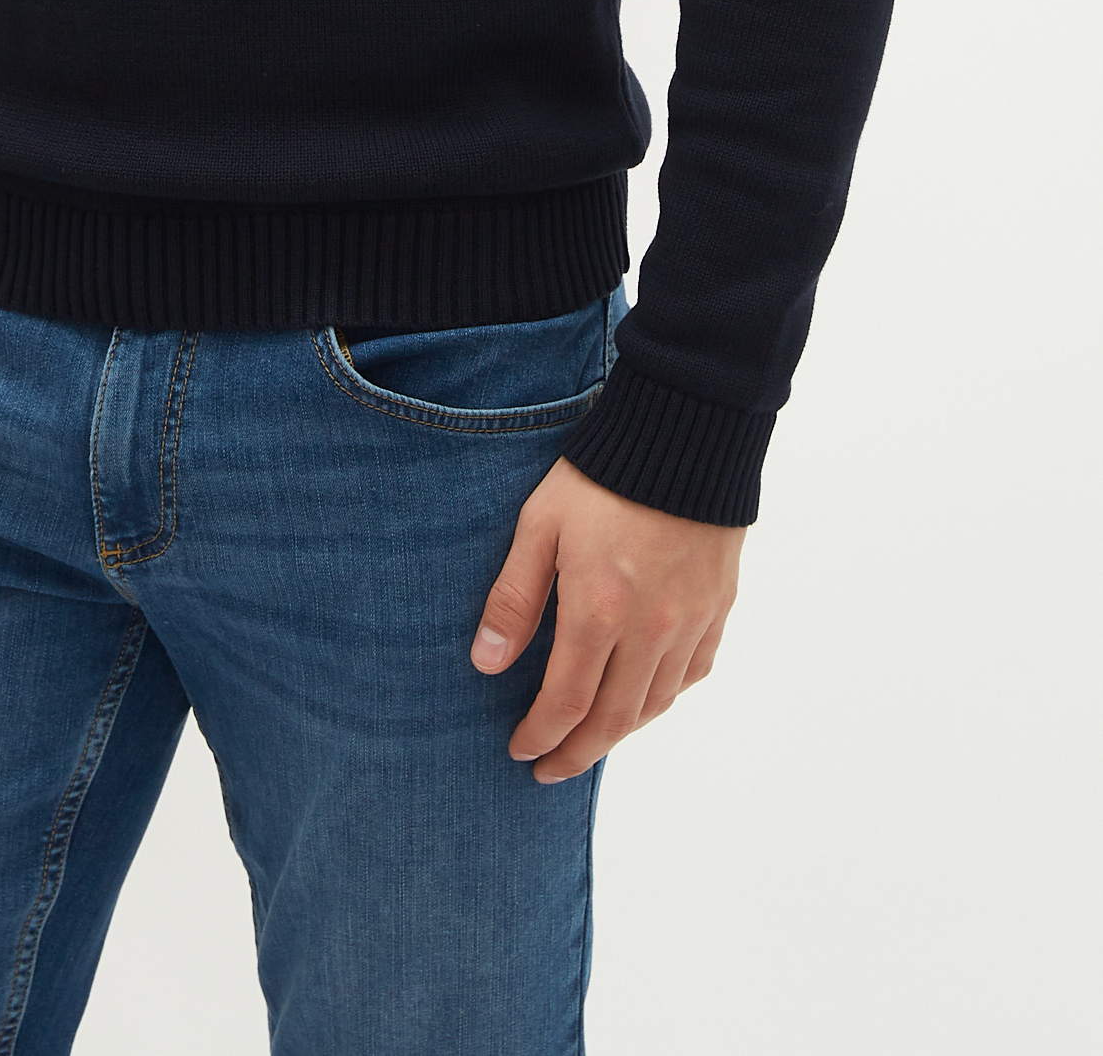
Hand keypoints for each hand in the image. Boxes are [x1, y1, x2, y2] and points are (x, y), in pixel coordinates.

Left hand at [471, 456, 743, 781]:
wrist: (684, 434)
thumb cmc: (600, 475)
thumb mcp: (539, 525)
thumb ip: (514, 599)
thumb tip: (486, 665)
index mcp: (600, 610)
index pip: (567, 702)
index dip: (541, 736)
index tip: (521, 750)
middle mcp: (651, 629)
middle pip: (613, 720)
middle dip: (577, 753)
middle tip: (549, 770)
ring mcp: (691, 622)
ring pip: (655, 704)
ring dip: (618, 734)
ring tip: (589, 742)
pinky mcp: (718, 608)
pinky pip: (691, 674)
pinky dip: (663, 698)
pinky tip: (642, 700)